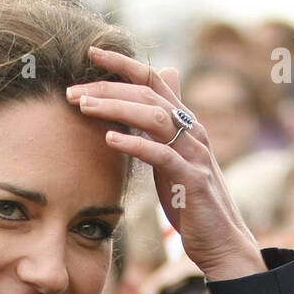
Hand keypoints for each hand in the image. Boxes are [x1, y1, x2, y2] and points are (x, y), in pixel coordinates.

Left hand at [66, 46, 264, 280]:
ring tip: (83, 108)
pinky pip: (162, 156)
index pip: (153, 81)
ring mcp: (194, 154)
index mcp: (185, 124)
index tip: (90, 52)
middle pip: (147, 95)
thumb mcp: (176, 157)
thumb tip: (164, 83)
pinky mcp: (192, 180)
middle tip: (72, 91)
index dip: (123, 64)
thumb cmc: (192, 202)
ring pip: (154, 118)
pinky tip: (110, 139)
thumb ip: (165, 124)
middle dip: (107, 88)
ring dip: (115, 109)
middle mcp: (192, 131)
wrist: (221, 241)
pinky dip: (136, 144)